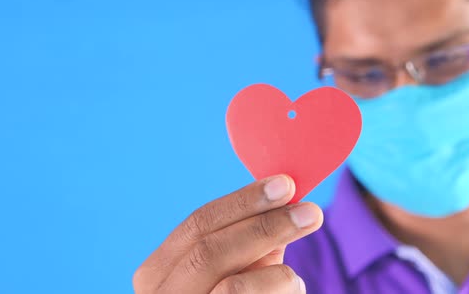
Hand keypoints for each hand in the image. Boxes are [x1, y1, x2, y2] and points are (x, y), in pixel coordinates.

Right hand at [133, 175, 322, 292]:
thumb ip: (250, 234)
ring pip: (233, 287)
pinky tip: (289, 293)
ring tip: (294, 281)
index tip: (285, 185)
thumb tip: (286, 194)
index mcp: (157, 272)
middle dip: (264, 227)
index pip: (198, 224)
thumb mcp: (236, 266)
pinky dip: (282, 293)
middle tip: (311, 212)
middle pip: (209, 252)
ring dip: (278, 274)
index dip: (243, 201)